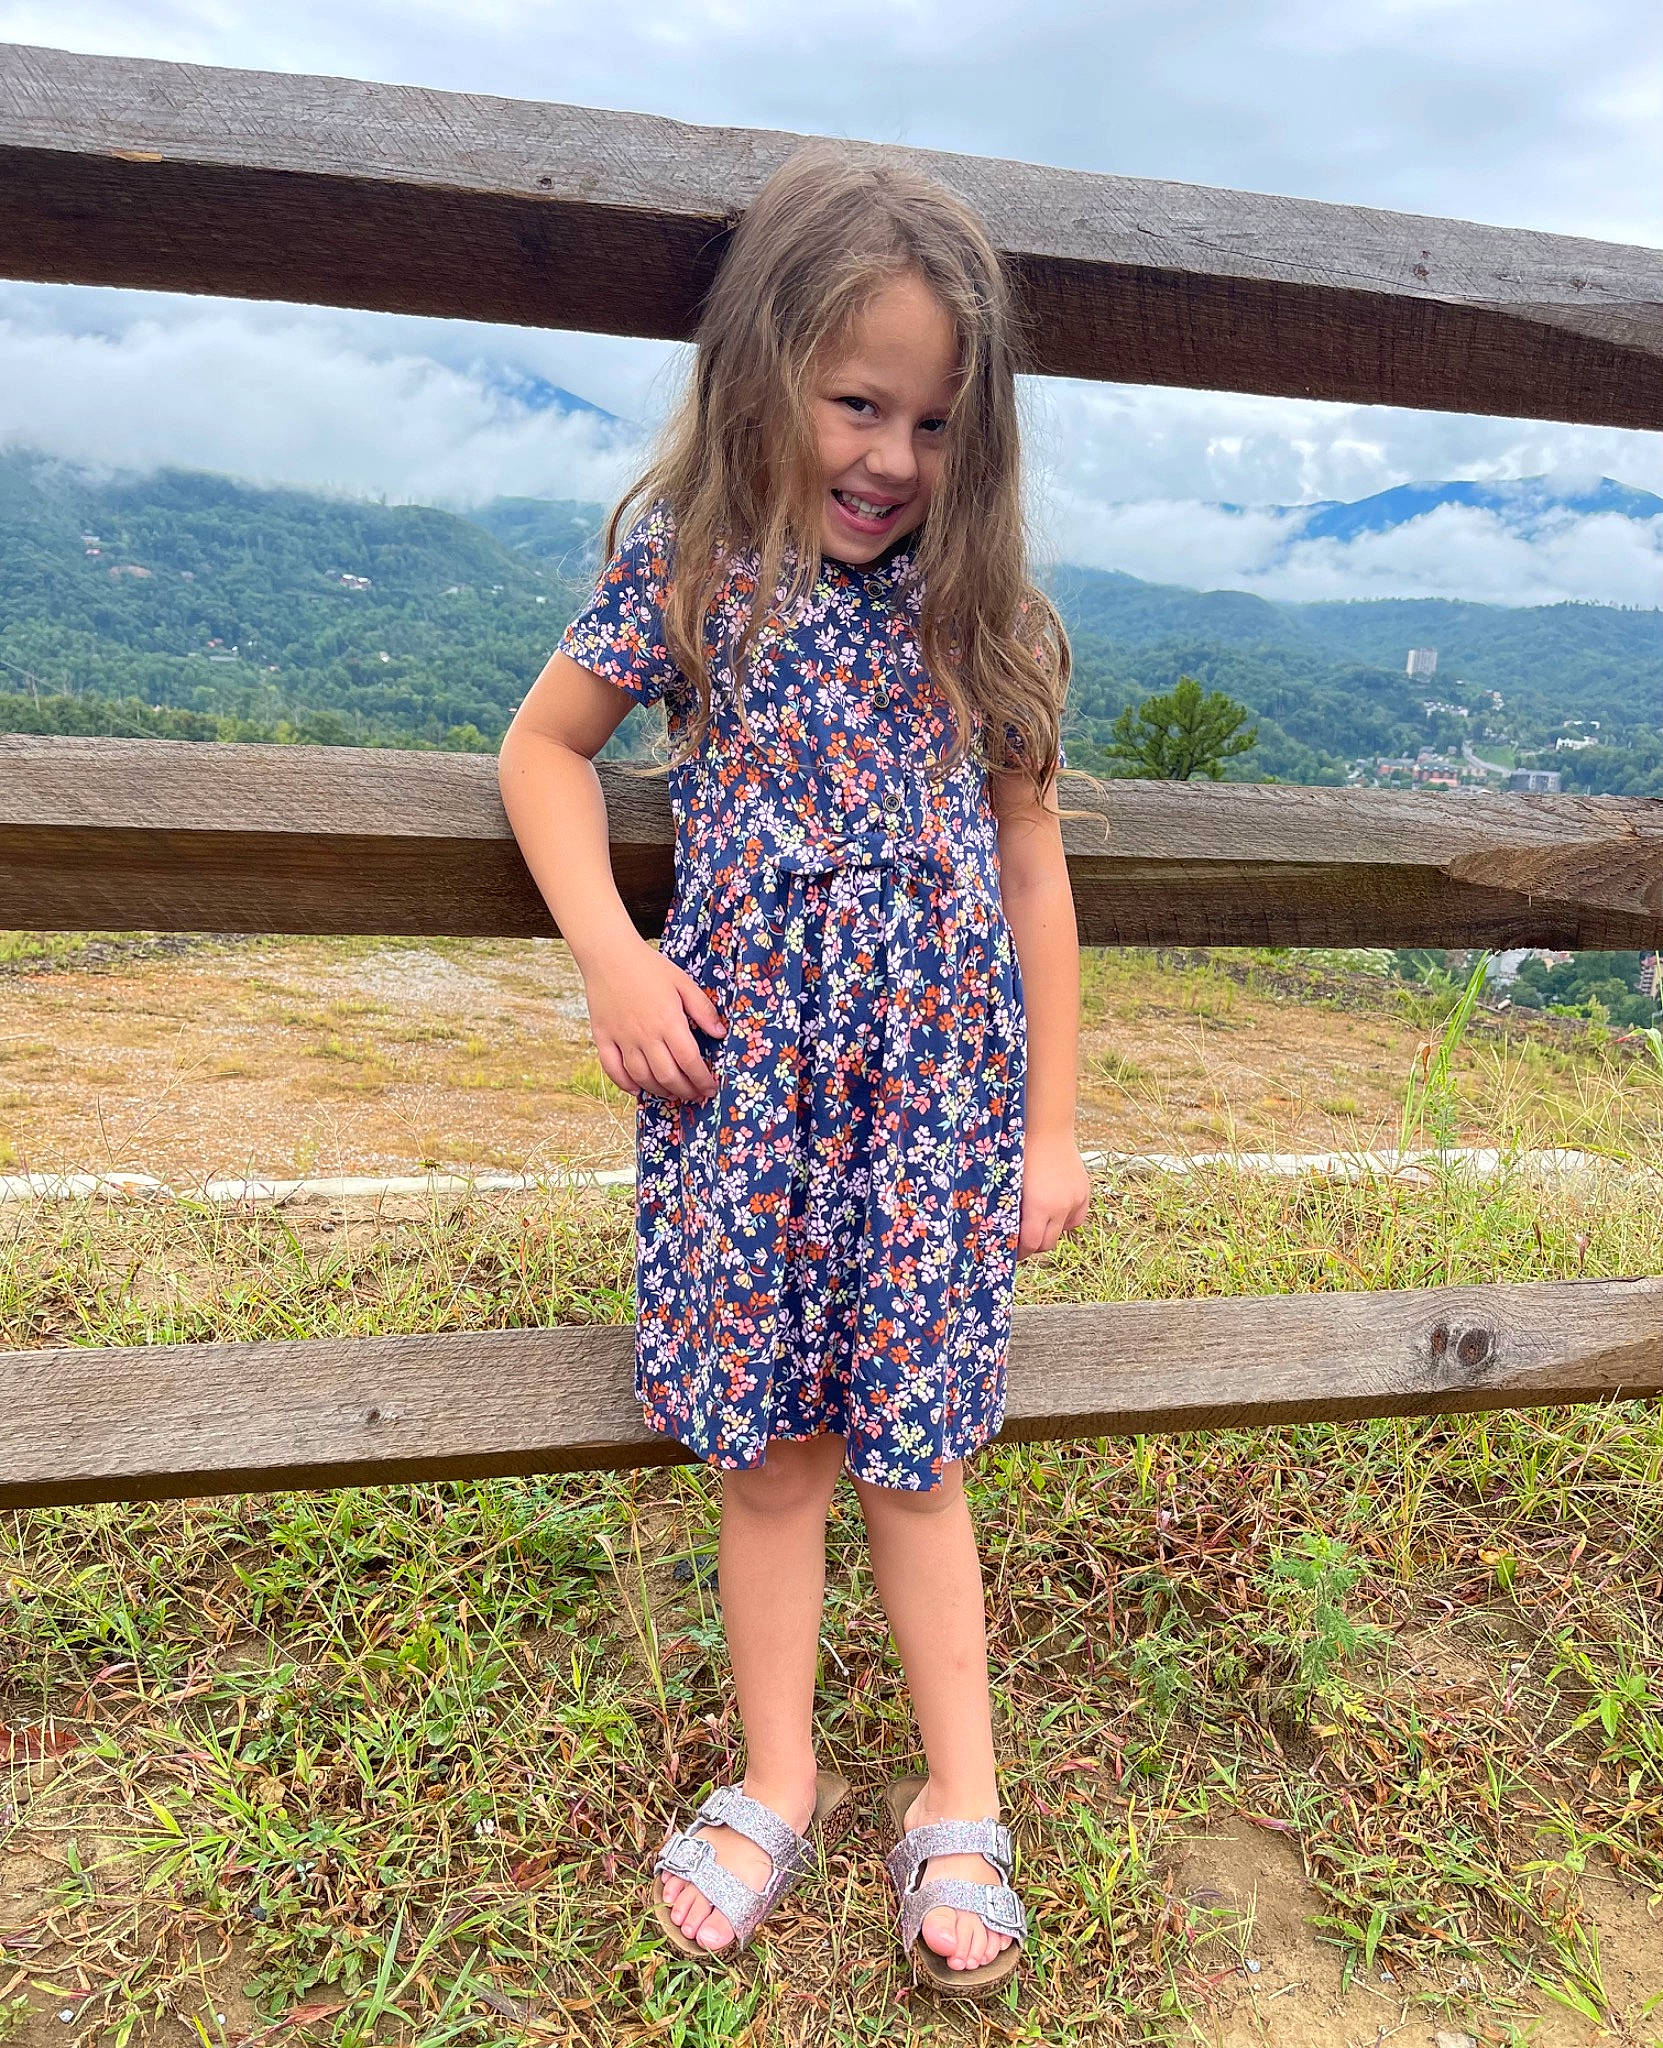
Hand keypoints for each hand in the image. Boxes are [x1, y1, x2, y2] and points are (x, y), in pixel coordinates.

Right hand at [583, 932, 728, 1102]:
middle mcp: (645, 1035)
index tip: (711, 1088)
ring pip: (642, 1077)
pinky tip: (637, 1090)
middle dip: (685, 1091)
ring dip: (659, 1091)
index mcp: (668, 1022)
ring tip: (672, 1094)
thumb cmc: (649, 967)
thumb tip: (719, 1033)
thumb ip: (703, 1009)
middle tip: (694, 1095)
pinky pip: (613, 1069)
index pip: (690, 1061)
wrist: (609, 955)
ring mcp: (622, 1039)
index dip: (702, 1080)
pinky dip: (625, 1084)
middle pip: (668, 1076)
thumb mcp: (683, 982)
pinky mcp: (603, 1038)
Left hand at [1016, 1128, 1090, 1259]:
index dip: (1020, 1251)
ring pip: (1063, 1231)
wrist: (1047, 1130)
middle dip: (1034, 1244)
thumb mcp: (1011, 1186)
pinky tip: (1054, 1211)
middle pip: (1048, 1243)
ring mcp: (1075, 1200)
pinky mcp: (1084, 1193)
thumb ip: (1011, 1211)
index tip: (1012, 1251)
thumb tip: (1004, 1232)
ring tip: (1037, 1221)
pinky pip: (1076, 1218)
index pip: (1031, 1245)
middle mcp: (1060, 1207)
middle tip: (1022, 1240)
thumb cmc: (1020, 1153)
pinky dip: (1065, 1219)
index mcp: (1039, 1206)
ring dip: (1050, 1231)